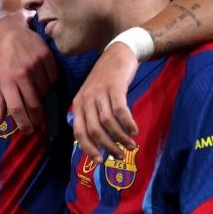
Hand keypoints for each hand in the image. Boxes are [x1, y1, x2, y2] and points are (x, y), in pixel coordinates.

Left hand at [0, 11, 57, 133]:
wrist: (10, 32)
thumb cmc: (0, 59)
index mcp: (6, 81)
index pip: (17, 109)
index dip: (24, 123)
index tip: (29, 131)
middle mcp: (21, 74)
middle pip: (34, 104)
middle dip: (38, 118)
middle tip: (39, 124)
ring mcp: (35, 64)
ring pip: (45, 91)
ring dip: (43, 97)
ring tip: (37, 95)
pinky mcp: (46, 57)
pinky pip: (53, 78)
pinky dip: (50, 83)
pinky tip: (43, 80)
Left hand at [72, 42, 138, 162]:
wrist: (118, 52)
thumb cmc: (107, 80)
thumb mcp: (93, 97)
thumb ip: (93, 116)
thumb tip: (101, 144)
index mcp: (78, 104)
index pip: (79, 133)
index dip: (89, 149)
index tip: (101, 161)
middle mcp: (86, 99)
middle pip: (94, 131)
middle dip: (108, 147)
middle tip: (120, 156)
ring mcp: (100, 92)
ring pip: (108, 123)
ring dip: (121, 138)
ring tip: (132, 145)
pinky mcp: (115, 87)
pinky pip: (120, 111)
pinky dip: (128, 123)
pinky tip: (134, 130)